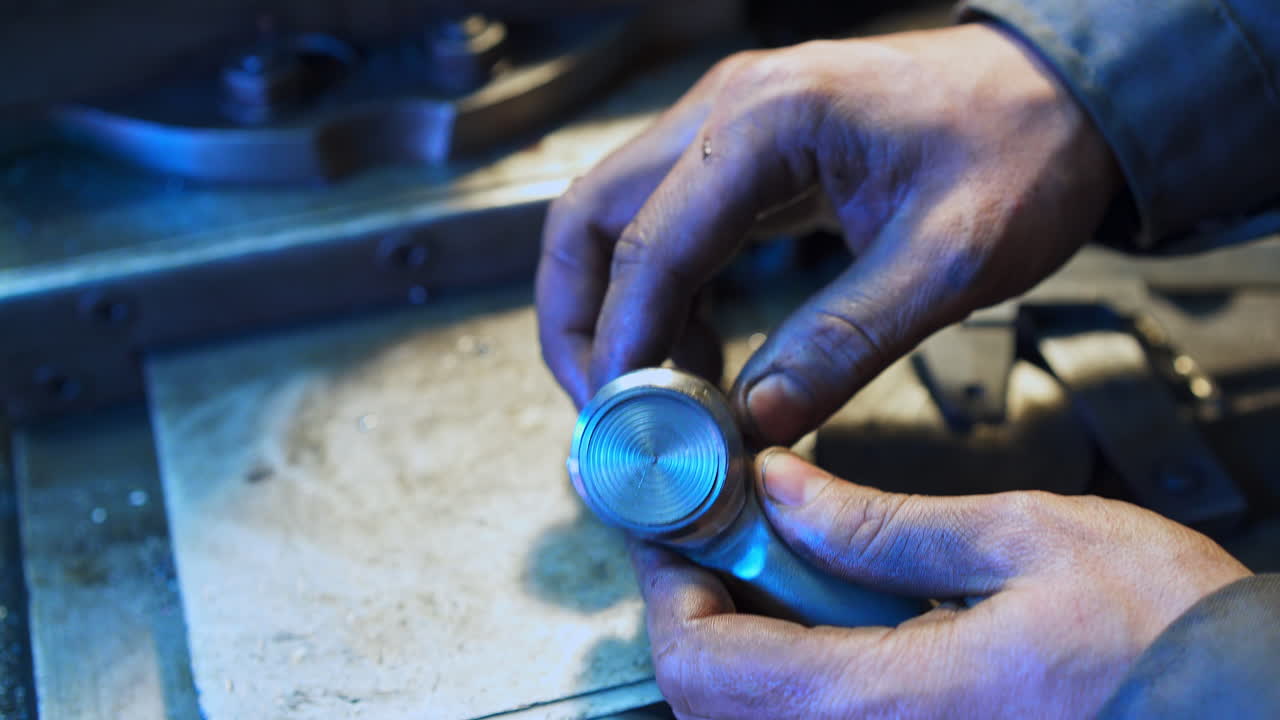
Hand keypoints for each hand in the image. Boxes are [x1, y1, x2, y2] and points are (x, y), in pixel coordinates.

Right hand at [537, 23, 1121, 443]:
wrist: (1063, 96)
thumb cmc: (1023, 153)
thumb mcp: (950, 262)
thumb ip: (846, 339)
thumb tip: (756, 419)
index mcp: (768, 120)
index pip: (650, 241)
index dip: (623, 340)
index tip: (623, 421)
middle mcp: (725, 110)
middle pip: (593, 217)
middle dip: (582, 321)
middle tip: (607, 411)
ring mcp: (727, 127)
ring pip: (617, 222)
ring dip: (616, 313)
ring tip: (656, 400)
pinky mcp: (745, 154)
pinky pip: (669, 228)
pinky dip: (663, 298)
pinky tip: (698, 357)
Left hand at [632, 450, 1250, 719]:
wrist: (1245, 712)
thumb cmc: (1171, 643)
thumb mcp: (1028, 541)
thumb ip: (880, 524)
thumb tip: (781, 488)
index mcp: (893, 708)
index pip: (706, 667)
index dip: (672, 589)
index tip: (680, 527)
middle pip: (714, 703)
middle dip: (706, 606)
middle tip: (738, 536)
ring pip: (758, 719)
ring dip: (750, 636)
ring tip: (799, 567)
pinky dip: (801, 669)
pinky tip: (850, 619)